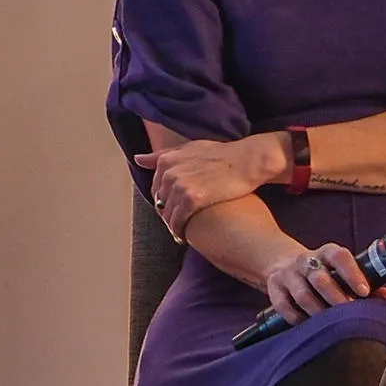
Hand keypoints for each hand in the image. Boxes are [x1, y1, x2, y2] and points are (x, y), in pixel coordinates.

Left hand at [133, 133, 281, 238]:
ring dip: (173, 226)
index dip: (164, 201)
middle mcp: (169, 172)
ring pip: (167, 215)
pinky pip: (177, 222)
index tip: (173, 209)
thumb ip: (162, 155)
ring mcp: (179, 186)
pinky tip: (186, 237)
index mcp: (167, 160)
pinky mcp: (192, 199)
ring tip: (183, 232)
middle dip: (167, 215)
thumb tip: (137, 159)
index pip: (155, 189)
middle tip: (179, 224)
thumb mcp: (190, 148)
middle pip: (160, 203)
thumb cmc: (222, 154)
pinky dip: (179, 232)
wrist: (248, 161)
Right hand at [259, 243, 383, 324]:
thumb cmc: (324, 273)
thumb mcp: (342, 272)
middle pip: (319, 277)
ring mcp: (288, 272)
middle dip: (335, 297)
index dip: (352, 272)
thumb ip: (366, 283)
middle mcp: (306, 260)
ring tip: (329, 324)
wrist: (285, 264)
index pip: (339, 256)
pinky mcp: (273, 286)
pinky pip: (283, 305)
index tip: (363, 291)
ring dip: (317, 311)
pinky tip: (307, 324)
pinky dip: (296, 317)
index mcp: (327, 252)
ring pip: (302, 294)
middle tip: (348, 313)